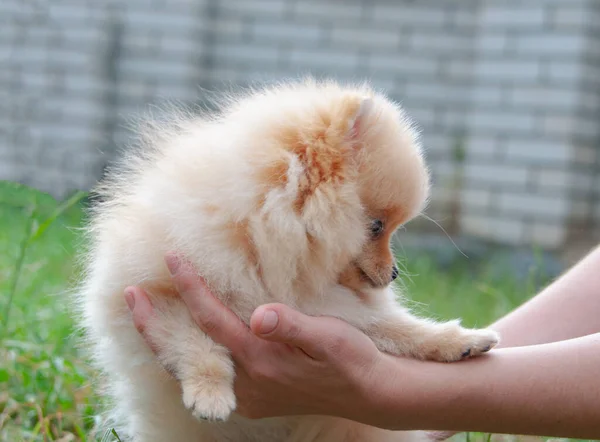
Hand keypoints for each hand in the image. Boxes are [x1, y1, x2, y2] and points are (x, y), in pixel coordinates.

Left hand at [124, 253, 385, 422]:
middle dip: (155, 326)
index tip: (172, 258)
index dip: (190, 288)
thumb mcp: (328, 337)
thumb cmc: (351, 359)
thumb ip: (293, 327)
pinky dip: (190, 357)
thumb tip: (260, 316)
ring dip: (168, 342)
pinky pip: (211, 377)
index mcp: (261, 360)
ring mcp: (249, 394)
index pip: (213, 319)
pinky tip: (187, 341)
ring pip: (194, 369)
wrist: (369, 394)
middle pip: (188, 354)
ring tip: (147, 316)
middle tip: (131, 295)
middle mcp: (248, 382)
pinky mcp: (256, 398)